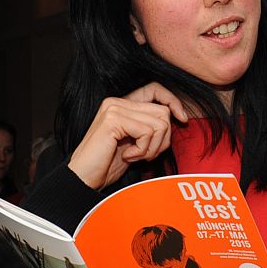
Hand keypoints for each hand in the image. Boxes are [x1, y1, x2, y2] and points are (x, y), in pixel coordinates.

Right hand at [67, 83, 189, 189]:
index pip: (155, 89)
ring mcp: (114, 108)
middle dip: (163, 139)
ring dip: (153, 147)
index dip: (173, 102)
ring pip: (159, 123)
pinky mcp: (113, 120)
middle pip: (163, 111)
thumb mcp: (135, 143)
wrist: (83, 178)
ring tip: (136, 156)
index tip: (183, 120)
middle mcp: (117, 102)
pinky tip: (128, 157)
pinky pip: (147, 132)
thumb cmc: (107, 164)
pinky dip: (143, 150)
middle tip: (146, 155)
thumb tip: (178, 118)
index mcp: (122, 104)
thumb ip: (150, 127)